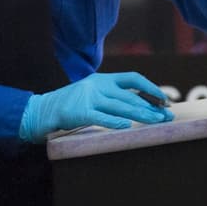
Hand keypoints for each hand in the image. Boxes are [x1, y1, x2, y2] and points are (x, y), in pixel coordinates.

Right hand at [18, 71, 172, 142]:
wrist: (40, 111)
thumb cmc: (70, 106)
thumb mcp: (92, 94)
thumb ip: (112, 97)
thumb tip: (141, 107)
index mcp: (102, 79)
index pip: (133, 78)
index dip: (150, 89)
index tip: (164, 101)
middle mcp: (97, 85)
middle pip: (130, 95)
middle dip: (151, 107)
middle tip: (166, 117)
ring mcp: (88, 98)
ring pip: (120, 106)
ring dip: (141, 115)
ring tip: (156, 122)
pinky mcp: (79, 112)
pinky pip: (100, 117)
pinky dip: (114, 122)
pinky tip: (126, 126)